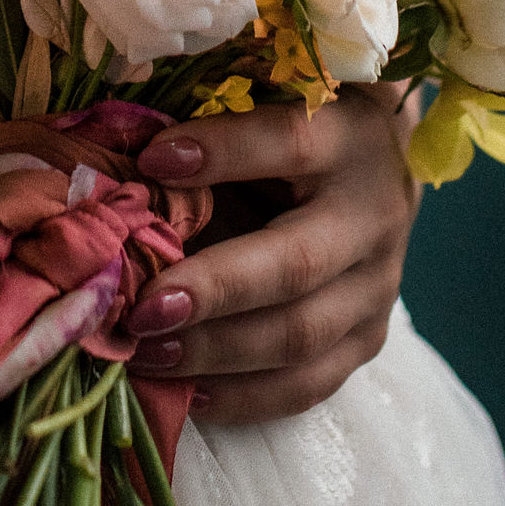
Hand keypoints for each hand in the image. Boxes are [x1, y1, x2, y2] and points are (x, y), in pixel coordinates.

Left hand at [128, 86, 419, 422]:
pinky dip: (243, 396)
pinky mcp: (368, 338)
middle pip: (297, 263)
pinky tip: (188, 393)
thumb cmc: (296, 130)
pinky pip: (307, 384)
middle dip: (214, 289)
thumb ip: (211, 137)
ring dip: (215, 352)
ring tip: (145, 352)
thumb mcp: (268, 109)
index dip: (223, 151)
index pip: (290, 142)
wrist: (381, 167)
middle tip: (141, 308)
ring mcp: (377, 286)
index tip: (152, 157)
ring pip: (300, 334)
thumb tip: (123, 169)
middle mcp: (373, 216)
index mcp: (349, 137)